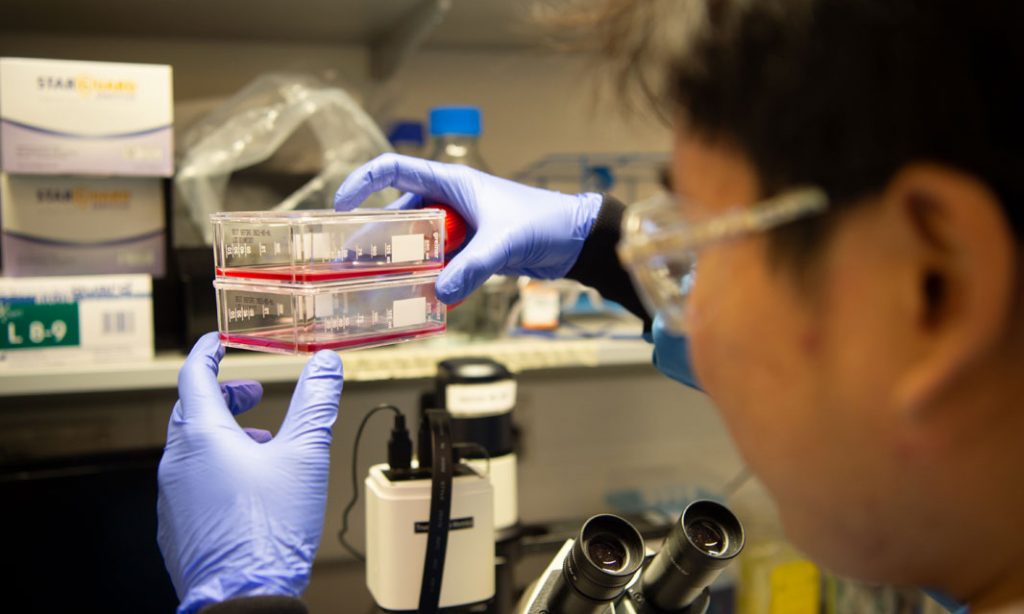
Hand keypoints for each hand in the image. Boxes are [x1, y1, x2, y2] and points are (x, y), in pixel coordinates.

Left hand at [158, 333, 343, 613]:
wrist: (242, 598)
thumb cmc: (268, 531)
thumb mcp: (305, 455)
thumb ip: (315, 403)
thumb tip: (325, 365)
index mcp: (202, 437)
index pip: (193, 376)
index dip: (207, 353)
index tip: (217, 342)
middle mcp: (178, 464)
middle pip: (191, 411)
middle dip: (224, 396)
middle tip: (251, 393)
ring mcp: (172, 498)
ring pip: (192, 449)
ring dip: (224, 435)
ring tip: (261, 442)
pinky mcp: (177, 527)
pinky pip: (190, 483)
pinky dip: (215, 469)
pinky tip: (247, 487)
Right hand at [333, 153, 602, 303]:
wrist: (577, 240)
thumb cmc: (544, 222)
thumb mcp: (505, 241)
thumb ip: (473, 267)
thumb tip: (440, 293)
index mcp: (451, 182)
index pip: (393, 169)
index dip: (363, 182)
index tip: (340, 207)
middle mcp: (449, 202)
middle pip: (397, 217)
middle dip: (372, 241)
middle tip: (348, 269)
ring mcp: (459, 228)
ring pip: (416, 245)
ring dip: (397, 266)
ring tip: (372, 291)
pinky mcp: (471, 251)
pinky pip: (439, 265)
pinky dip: (426, 281)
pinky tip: (414, 303)